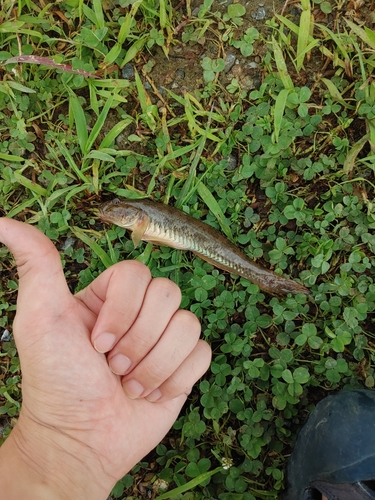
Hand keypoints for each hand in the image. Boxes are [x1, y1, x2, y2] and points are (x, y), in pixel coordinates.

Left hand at [0, 218, 210, 499]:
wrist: (81, 440)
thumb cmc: (57, 379)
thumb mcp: (41, 317)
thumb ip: (36, 264)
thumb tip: (2, 221)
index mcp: (110, 295)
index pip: (139, 273)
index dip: (123, 309)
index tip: (96, 343)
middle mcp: (140, 313)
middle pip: (169, 295)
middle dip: (139, 339)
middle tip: (112, 366)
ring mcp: (164, 338)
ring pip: (188, 325)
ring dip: (155, 364)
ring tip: (129, 384)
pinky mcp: (184, 365)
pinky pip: (202, 353)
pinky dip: (175, 378)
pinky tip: (151, 394)